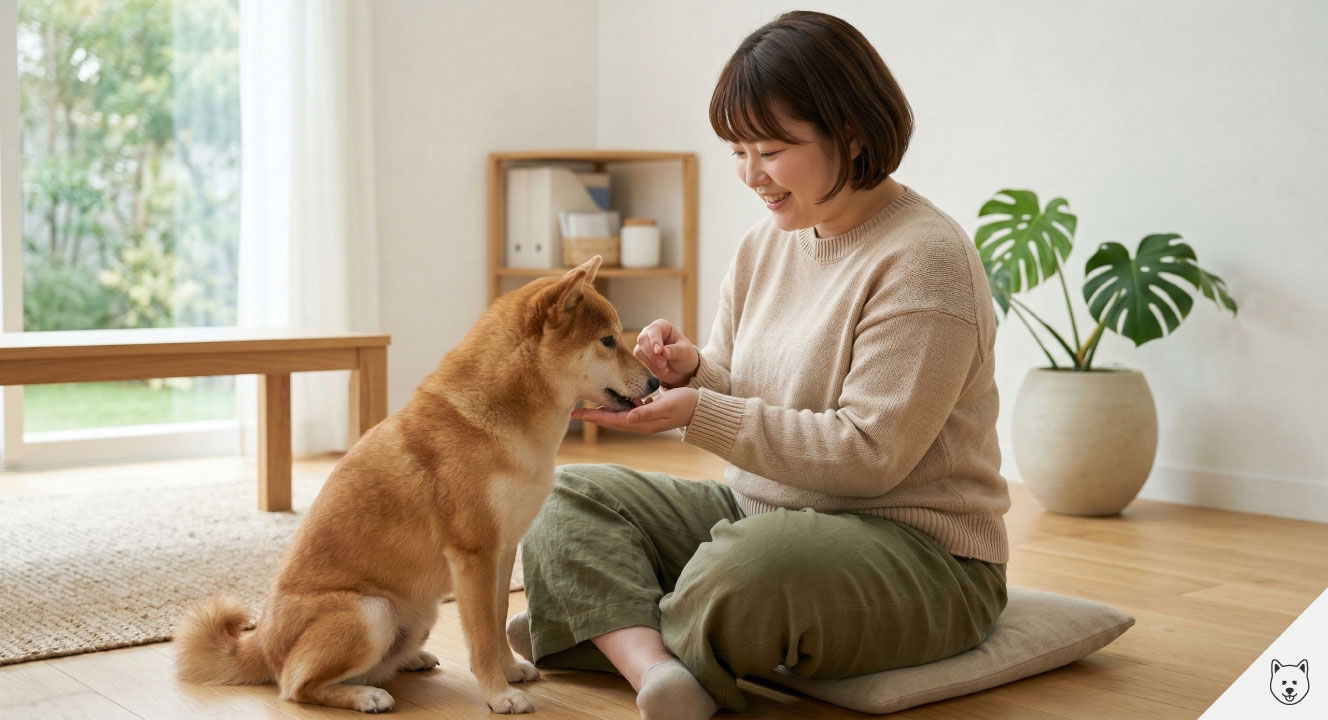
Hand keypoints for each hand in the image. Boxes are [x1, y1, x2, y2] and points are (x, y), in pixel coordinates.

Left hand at [571, 388, 698, 434]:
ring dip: (604, 411)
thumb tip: (628, 416)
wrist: (701, 409)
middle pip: (612, 420)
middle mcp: (640, 423)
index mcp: (642, 422)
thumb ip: (648, 411)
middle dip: (594, 415)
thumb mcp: (667, 405)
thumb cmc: (686, 404)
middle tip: (575, 410)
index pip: (612, 420)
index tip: (576, 414)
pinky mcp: (649, 412)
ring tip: (589, 404)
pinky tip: (612, 399)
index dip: (594, 417)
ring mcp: (644, 419)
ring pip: (618, 416)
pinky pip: (627, 411)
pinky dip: (617, 406)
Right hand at [635, 319, 699, 386]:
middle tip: (663, 364)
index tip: (659, 351)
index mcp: (663, 326)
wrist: (682, 369)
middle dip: (651, 354)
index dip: (655, 340)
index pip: (654, 330)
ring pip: (639, 351)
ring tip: (665, 368)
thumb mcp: (685, 352)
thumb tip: (664, 351)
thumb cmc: (685, 355)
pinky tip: (662, 370)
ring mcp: (645, 343)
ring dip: (652, 362)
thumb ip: (675, 350)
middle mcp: (651, 332)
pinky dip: (651, 367)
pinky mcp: (642, 354)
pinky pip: (641, 360)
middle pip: (642, 339)